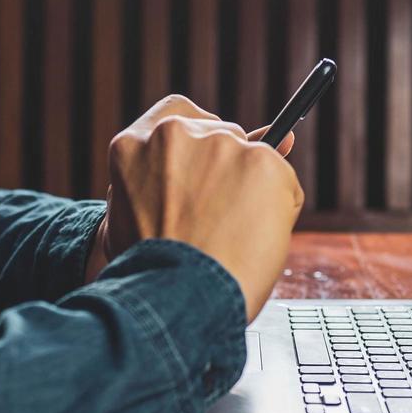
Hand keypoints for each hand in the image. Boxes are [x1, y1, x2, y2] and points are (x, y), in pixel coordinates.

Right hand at [85, 95, 302, 322]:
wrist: (174, 296)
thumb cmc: (150, 270)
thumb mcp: (127, 220)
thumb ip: (160, 183)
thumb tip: (209, 163)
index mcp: (133, 144)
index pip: (176, 115)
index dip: (198, 138)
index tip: (206, 160)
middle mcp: (176, 133)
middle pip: (221, 133)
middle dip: (227, 169)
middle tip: (219, 216)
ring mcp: (222, 144)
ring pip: (254, 158)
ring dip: (252, 192)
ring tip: (231, 239)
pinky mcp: (263, 161)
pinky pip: (283, 182)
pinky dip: (279, 210)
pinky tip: (254, 240)